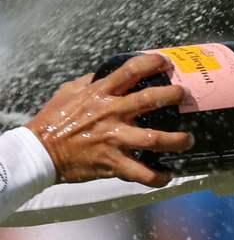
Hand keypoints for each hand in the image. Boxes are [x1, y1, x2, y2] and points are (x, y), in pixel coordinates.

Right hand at [25, 53, 192, 187]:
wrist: (39, 152)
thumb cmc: (53, 120)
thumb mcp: (68, 92)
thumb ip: (91, 81)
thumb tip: (108, 71)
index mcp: (100, 94)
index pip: (129, 71)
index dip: (151, 63)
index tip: (166, 62)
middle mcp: (111, 114)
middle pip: (150, 100)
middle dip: (173, 95)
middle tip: (184, 96)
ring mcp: (114, 139)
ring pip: (154, 139)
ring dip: (177, 140)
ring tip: (188, 139)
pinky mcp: (113, 163)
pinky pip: (142, 172)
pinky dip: (158, 177)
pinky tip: (167, 174)